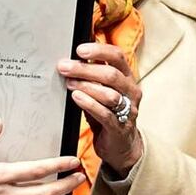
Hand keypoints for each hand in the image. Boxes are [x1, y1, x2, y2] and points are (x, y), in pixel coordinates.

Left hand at [58, 42, 143, 174]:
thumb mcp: (101, 90)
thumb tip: (71, 58)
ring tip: (69, 83)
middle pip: (111, 75)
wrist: (121, 145)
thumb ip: (91, 75)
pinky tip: (77, 97)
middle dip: (85, 69)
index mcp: (127, 77)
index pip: (117, 57)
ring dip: (87, 86)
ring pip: (110, 94)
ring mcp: (128, 110)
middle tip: (64, 66)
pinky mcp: (120, 128)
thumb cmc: (108, 113)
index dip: (99, 51)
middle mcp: (131, 91)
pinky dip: (89, 104)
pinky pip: (106, 114)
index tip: (79, 49)